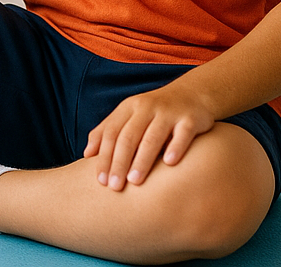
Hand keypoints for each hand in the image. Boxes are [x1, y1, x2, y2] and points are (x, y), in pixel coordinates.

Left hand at [83, 79, 216, 190]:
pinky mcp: (190, 119)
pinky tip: (169, 163)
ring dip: (142, 160)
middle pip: (128, 137)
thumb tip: (86, 154)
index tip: (100, 181)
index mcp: (129, 107)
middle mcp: (146, 108)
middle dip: (119, 162)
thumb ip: (108, 131)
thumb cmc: (156, 112)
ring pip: (152, 137)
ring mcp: (169, 112)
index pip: (111, 132)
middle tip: (114, 187)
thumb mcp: (130, 115)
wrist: (193, 93)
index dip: (104, 156)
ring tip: (135, 181)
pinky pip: (182, 134)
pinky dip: (176, 147)